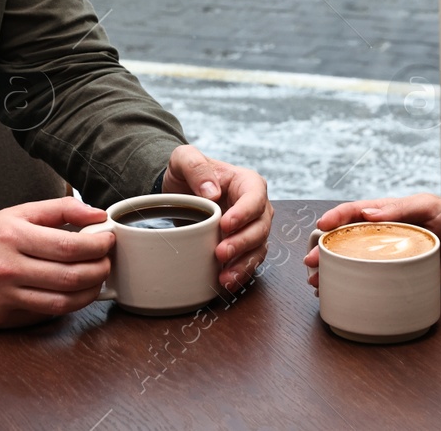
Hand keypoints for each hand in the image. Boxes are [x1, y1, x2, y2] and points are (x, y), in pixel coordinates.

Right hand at [0, 197, 113, 327]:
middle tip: (107, 261)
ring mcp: (5, 297)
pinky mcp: (4, 318)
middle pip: (70, 276)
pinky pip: (45, 314)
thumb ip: (58, 210)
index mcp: (12, 237)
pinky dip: (67, 305)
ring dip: (89, 292)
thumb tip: (96, 215)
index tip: (108, 241)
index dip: (97, 246)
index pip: (68, 246)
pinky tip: (74, 293)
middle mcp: (8, 268)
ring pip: (62, 302)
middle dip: (99, 270)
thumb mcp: (14, 213)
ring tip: (96, 279)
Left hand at [163, 145, 272, 290]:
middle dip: (243, 242)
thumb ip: (196, 166)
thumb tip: (212, 192)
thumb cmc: (187, 171)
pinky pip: (248, 261)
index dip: (244, 213)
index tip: (224, 224)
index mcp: (247, 182)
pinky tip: (225, 282)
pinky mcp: (243, 245)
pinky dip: (239, 273)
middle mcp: (256, 206)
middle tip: (220, 252)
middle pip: (260, 226)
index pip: (255, 198)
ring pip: (258, 248)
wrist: (180, 190)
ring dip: (243, 263)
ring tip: (224, 276)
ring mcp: (251, 227)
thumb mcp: (184, 158)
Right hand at [303, 194, 440, 287]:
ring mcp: (387, 257)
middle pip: (345, 239)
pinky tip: (337, 294)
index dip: (334, 217)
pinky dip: (350, 286)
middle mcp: (381, 235)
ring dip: (331, 270)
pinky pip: (369, 281)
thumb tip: (368, 212)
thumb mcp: (429, 206)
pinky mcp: (396, 277)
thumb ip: (402, 208)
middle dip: (323, 249)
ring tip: (316, 282)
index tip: (320, 227)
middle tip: (311, 262)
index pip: (353, 212)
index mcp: (386, 214)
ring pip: (352, 261)